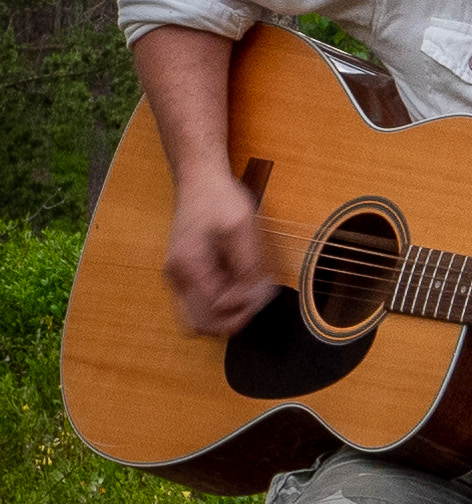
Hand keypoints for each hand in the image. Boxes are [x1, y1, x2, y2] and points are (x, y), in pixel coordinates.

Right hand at [163, 171, 276, 335]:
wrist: (199, 180)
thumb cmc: (219, 200)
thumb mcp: (241, 228)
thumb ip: (247, 265)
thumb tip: (252, 297)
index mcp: (189, 268)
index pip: (215, 310)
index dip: (242, 309)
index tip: (261, 292)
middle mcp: (178, 278)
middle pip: (203, 322)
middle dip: (233, 316)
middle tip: (256, 297)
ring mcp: (179, 277)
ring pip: (202, 315)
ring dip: (228, 310)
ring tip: (249, 287)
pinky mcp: (186, 274)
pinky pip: (202, 301)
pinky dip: (222, 299)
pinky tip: (239, 280)